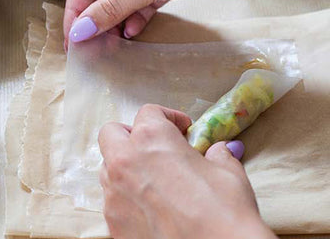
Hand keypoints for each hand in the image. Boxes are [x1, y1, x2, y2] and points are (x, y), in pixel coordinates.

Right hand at [64, 0, 257, 43]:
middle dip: (96, 18)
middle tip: (91, 48)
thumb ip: (112, 8)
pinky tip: (133, 33)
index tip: (72, 38)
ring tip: (110, 46)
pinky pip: (140, 2)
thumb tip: (79, 31)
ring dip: (115, 21)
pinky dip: (136, 17)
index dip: (76, 9)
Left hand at [98, 104, 275, 238]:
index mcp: (151, 138)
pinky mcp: (112, 224)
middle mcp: (125, 161)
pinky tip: (151, 209)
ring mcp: (114, 194)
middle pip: (112, 133)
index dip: (168, 117)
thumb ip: (218, 155)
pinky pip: (113, 201)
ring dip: (125, 167)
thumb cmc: (223, 213)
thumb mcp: (228, 174)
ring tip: (153, 180)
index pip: (148, 112)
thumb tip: (219, 150)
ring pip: (108, 168)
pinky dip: (127, 198)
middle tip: (154, 147)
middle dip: (130, 135)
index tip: (182, 128)